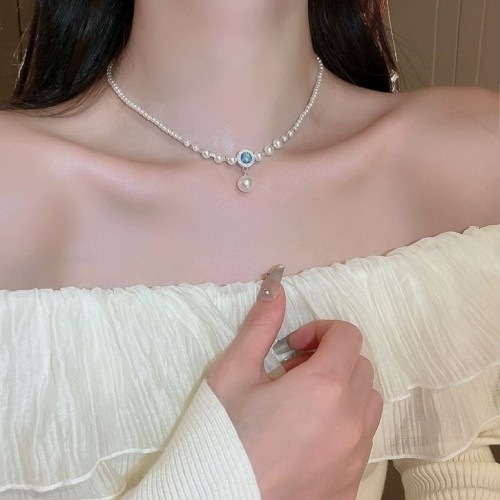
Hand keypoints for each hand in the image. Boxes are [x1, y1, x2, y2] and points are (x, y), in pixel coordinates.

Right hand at [207, 265, 382, 499]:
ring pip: (369, 403)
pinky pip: (363, 440)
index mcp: (325, 387)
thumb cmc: (222, 434)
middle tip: (291, 374)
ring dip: (343, 391)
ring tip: (303, 405)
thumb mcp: (233, 372)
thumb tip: (277, 286)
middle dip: (330, 359)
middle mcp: (351, 421)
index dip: (320, 330)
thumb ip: (261, 325)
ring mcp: (355, 456)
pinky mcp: (351, 485)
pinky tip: (307, 439)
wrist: (213, 499)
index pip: (348, 335)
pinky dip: (345, 426)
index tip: (292, 346)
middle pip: (360, 367)